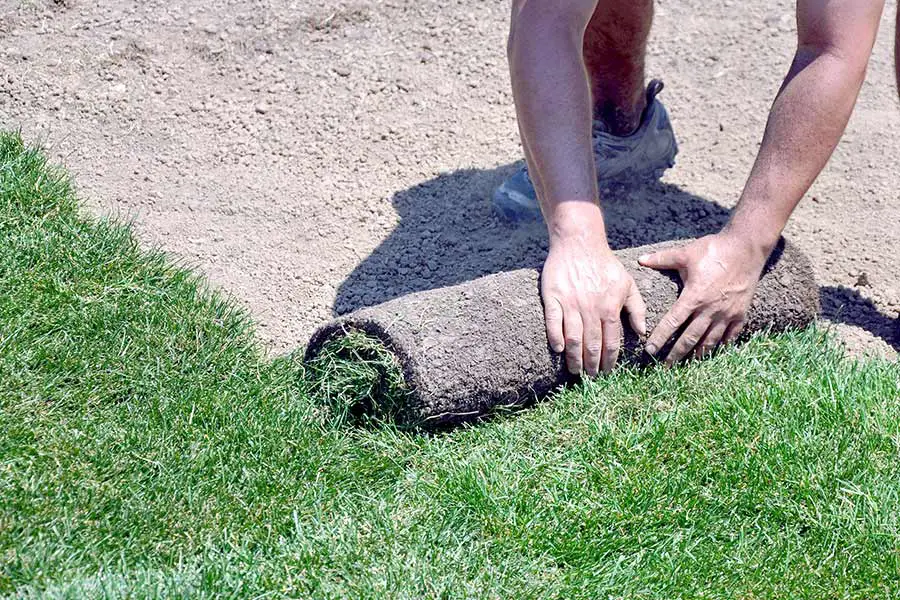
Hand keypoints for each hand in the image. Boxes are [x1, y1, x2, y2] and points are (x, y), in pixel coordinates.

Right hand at [541, 224, 646, 376]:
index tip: (607, 372)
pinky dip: (555, 337)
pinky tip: (558, 349)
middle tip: (590, 378)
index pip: (611, 342)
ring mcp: (570, 303)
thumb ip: (637, 308)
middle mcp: (591, 308)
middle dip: (592, 365)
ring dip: (574, 358)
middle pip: (592, 344)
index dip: (609, 360)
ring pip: (573, 338)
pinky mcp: (553, 297)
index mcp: (610, 307)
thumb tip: (642, 333)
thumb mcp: (627, 283)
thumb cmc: (605, 264)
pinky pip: (553, 322)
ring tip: (575, 370)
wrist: (579, 242)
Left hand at [638, 233, 768, 364]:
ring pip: (710, 340)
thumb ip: (662, 259)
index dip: (660, 338)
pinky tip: (713, 353)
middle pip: (689, 338)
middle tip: (664, 367)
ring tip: (687, 364)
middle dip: (676, 354)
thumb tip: (640, 260)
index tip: (649, 351)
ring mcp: (727, 313)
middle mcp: (710, 309)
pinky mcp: (741, 313)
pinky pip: (730, 335)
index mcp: (694, 296)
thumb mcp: (685, 253)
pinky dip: (721, 346)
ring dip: (697, 354)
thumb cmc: (714, 249)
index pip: (672, 323)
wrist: (747, 247)